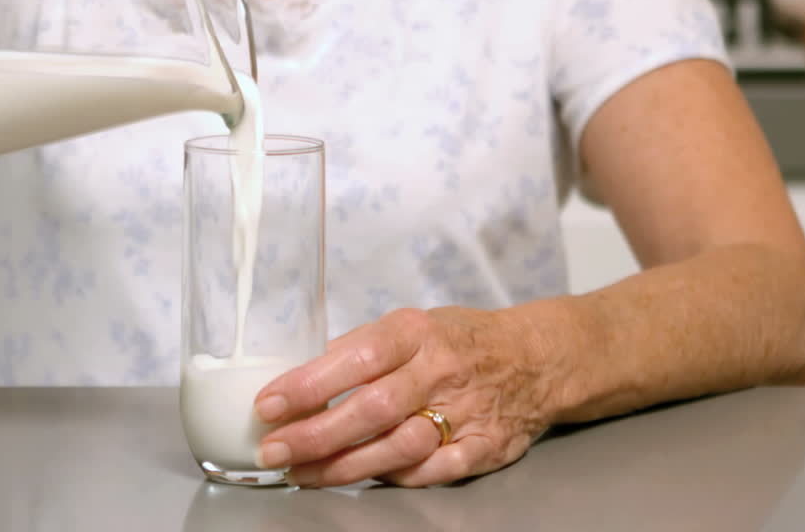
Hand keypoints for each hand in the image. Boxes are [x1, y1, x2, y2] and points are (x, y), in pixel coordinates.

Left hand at [253, 307, 555, 487]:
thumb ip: (358, 347)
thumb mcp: (409, 325)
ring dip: (343, 466)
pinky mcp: (484, 447)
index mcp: (415, 333)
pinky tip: (361, 479)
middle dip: (314, 434)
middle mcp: (439, 371)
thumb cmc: (459, 341)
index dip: (309, 383)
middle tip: (273, 450)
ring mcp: (465, 412)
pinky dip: (396, 478)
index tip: (267, 404)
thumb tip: (300, 371)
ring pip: (398, 447)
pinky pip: (434, 472)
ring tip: (301, 473)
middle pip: (372, 409)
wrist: (537, 359)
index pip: (356, 356)